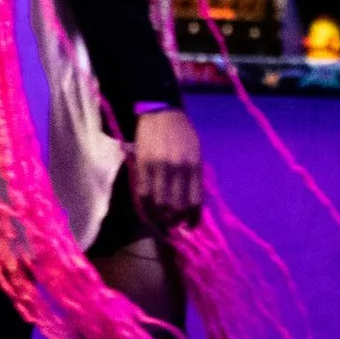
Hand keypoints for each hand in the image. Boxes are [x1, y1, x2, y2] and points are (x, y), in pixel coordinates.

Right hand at [129, 104, 203, 229]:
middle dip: (176, 220)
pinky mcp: (142, 166)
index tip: (190, 226)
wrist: (162, 112)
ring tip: (162, 220)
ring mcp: (159, 168)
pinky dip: (147, 207)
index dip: (192, 218)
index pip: (195, 201)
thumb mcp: (196, 152)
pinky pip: (144, 193)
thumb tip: (193, 202)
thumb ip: (195, 175)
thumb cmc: (182, 133)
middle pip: (176, 206)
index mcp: (194, 166)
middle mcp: (178, 169)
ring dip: (161, 217)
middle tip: (174, 224)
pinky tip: (150, 211)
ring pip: (159, 203)